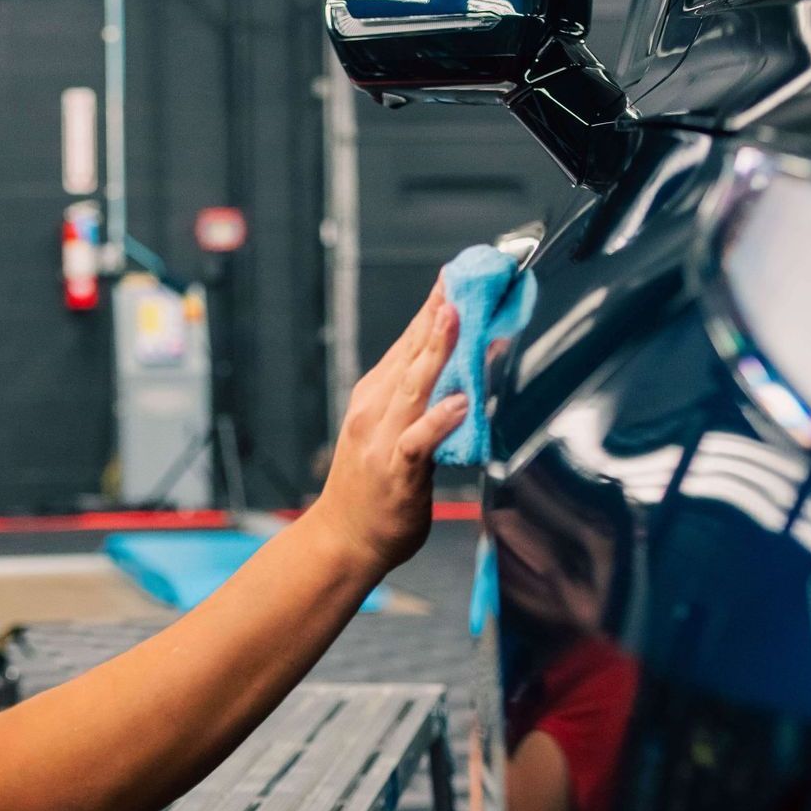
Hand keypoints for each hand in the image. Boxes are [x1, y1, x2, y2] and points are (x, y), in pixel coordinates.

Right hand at [310, 279, 467, 577]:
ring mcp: (383, 438)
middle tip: (468, 275)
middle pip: (412, 351)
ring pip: (414, 385)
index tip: (459, 270)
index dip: (435, 303)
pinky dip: (439, 419)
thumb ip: (418, 398)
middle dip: (440, 311)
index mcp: (375, 395)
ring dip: (436, 349)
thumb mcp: (389, 430)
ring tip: (458, 317)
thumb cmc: (371, 488)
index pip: (409, 339)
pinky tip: (461, 402)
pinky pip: (420, 441)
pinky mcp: (396, 472)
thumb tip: (455, 366)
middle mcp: (376, 409)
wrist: (342, 540)